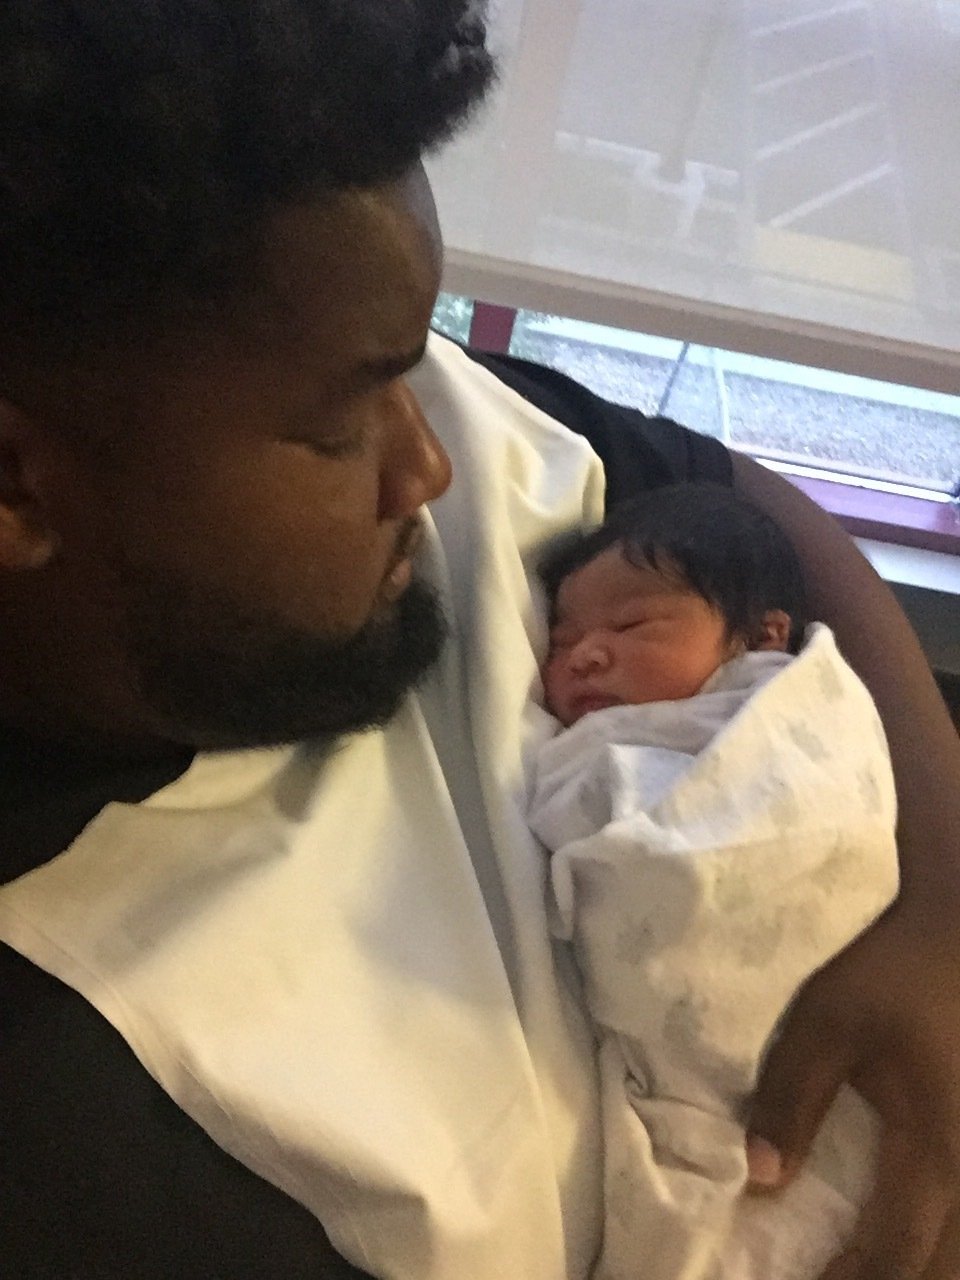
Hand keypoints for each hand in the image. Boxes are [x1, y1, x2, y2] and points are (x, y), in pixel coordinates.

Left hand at [746, 895, 959, 1278]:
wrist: (959, 925)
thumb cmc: (892, 971)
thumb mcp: (826, 1023)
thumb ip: (790, 1101)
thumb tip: (759, 1180)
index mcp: (934, 1150)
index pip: (892, 1256)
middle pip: (940, 1270)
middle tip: (824, 1278)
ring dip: (915, 1266)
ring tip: (856, 1264)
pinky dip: (936, 1240)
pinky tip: (904, 1233)